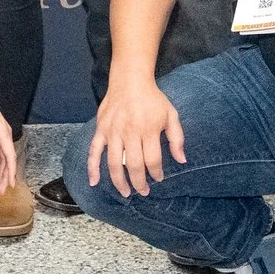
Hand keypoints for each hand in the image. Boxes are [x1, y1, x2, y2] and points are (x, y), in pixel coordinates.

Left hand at [0, 75, 17, 189]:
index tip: (12, 184)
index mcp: (3, 133)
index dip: (11, 171)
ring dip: (1, 170)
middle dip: (6, 175)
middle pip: (8, 158)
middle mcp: (4, 134)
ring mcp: (0, 134)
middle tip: (2, 190)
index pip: (10, 156)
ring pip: (3, 156)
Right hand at [87, 75, 185, 197]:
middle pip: (133, 165)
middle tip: (143, 192)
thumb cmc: (152, 99)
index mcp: (148, 129)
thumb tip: (182, 160)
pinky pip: (93, 151)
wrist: (130, 80)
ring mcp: (113, 132)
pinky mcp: (101, 129)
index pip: (152, 160)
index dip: (156, 173)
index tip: (158, 179)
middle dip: (139, 183)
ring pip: (114, 163)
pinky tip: (94, 182)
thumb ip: (177, 138)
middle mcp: (130, 132)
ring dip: (119, 181)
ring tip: (125, 193)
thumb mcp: (171, 114)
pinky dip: (92, 168)